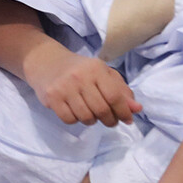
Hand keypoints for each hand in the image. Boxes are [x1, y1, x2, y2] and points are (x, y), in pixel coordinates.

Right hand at [26, 47, 140, 126]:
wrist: (46, 62)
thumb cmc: (80, 70)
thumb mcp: (103, 74)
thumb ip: (122, 91)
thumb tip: (137, 109)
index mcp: (96, 69)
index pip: (114, 96)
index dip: (124, 112)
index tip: (127, 119)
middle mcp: (79, 77)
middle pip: (101, 109)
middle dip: (109, 120)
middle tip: (110, 120)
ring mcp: (63, 87)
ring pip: (85, 117)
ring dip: (92, 121)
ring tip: (91, 114)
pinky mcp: (51, 97)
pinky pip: (69, 119)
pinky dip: (75, 120)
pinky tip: (75, 112)